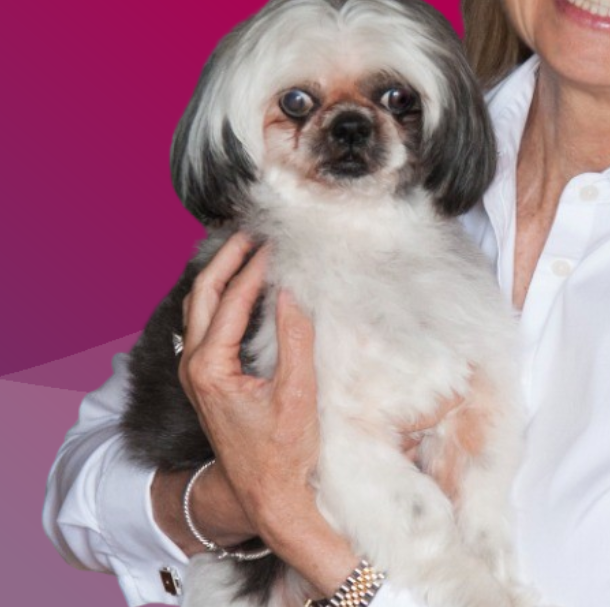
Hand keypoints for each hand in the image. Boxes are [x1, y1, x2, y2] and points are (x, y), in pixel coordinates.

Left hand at [171, 233, 358, 591]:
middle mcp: (196, 367)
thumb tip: (291, 291)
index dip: (255, 268)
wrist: (263, 493)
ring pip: (200, 308)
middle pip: (202, 295)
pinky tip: (245, 288)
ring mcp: (198, 373)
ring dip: (221, 275)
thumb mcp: (297, 393)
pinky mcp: (208, 378)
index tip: (277, 244)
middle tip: (252, 233)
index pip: (232, 301)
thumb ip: (294, 338)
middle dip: (226, 259)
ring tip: (247, 250)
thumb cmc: (284, 451)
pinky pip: (207, 323)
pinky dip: (223, 297)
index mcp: (211, 369)